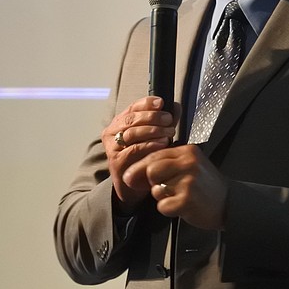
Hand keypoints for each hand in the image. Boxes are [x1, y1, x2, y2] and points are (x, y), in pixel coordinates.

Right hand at [102, 97, 177, 211]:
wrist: (132, 186)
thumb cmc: (143, 158)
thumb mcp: (154, 136)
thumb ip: (163, 122)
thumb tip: (176, 107)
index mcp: (119, 122)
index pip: (132, 107)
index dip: (147, 103)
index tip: (161, 103)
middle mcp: (112, 133)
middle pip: (131, 119)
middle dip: (153, 117)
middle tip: (168, 119)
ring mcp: (112, 147)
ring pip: (132, 133)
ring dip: (153, 130)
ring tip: (169, 132)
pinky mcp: (116, 161)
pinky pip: (133, 150)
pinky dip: (149, 145)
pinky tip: (162, 143)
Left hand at [125, 144, 227, 229]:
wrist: (229, 203)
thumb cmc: (205, 185)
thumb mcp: (190, 166)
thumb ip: (165, 164)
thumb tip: (130, 174)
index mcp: (188, 151)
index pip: (155, 154)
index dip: (139, 167)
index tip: (131, 176)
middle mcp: (189, 163)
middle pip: (152, 171)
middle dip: (153, 182)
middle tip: (166, 188)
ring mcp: (189, 182)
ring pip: (156, 190)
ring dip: (162, 197)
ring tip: (178, 196)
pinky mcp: (188, 200)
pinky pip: (163, 206)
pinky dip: (169, 209)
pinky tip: (182, 206)